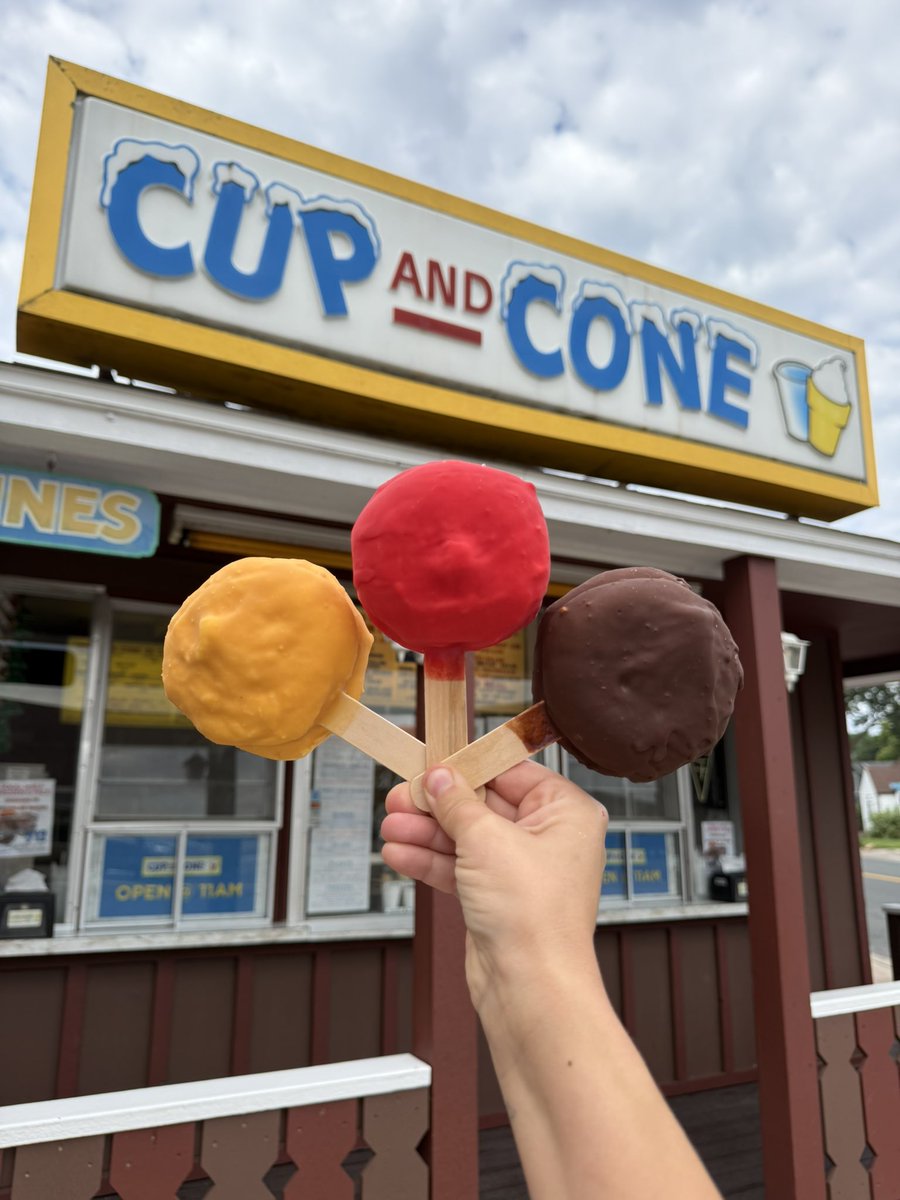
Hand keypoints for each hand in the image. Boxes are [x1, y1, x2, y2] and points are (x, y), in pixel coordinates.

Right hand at [380, 761, 607, 1008]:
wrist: (530, 989)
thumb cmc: (533, 916)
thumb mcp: (486, 840)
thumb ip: (457, 803)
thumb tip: (439, 776)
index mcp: (566, 813)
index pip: (511, 773)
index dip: (468, 768)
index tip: (432, 763)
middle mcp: (549, 839)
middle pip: (484, 806)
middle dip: (437, 805)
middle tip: (400, 798)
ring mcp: (523, 871)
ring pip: (466, 839)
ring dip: (426, 833)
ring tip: (390, 826)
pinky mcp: (499, 900)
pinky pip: (461, 869)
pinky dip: (430, 861)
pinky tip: (399, 853)